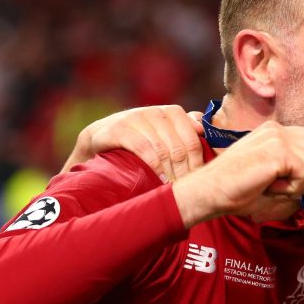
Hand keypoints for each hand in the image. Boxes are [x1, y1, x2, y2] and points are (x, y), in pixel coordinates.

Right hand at [61, 105, 204, 180]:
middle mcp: (156, 112)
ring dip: (170, 173)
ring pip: (163, 149)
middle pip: (179, 147)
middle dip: (185, 172)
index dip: (198, 162)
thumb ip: (185, 129)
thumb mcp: (163, 133)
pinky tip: (159, 180)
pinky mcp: (119, 128)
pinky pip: (143, 148)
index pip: (193, 139)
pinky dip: (154, 166)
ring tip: (174, 189)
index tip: (198, 181)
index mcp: (172, 112)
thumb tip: (205, 128)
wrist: (99, 139)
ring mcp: (137, 118)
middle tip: (186, 190)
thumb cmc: (139, 139)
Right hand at [171, 121, 303, 226]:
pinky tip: (275, 187)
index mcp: (273, 131)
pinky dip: (295, 187)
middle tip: (299, 189)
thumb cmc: (236, 189)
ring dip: (303, 183)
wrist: (210, 191)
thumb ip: (295, 168)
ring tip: (279, 188)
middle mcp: (277, 129)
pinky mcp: (278, 151)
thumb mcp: (273, 174)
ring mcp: (277, 137)